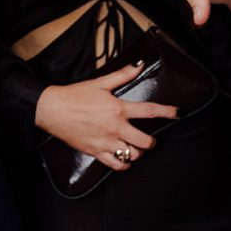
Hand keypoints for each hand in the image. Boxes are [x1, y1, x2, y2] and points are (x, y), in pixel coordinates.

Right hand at [35, 70, 177, 164]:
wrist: (52, 109)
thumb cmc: (74, 95)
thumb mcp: (100, 83)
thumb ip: (122, 75)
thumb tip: (138, 65)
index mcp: (118, 108)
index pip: (149, 111)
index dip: (167, 112)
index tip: (178, 113)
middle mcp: (115, 127)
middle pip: (145, 141)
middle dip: (151, 141)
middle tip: (148, 139)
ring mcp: (106, 141)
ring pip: (133, 155)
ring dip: (137, 152)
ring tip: (135, 148)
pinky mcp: (96, 151)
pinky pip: (117, 165)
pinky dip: (124, 164)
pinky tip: (123, 158)